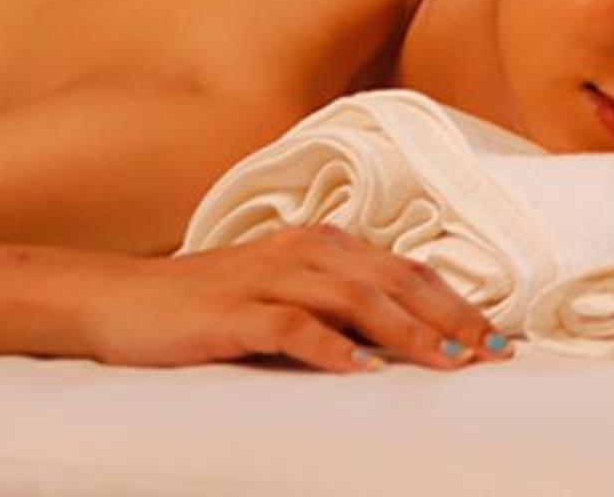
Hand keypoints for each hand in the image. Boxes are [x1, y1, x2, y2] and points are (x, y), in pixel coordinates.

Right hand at [80, 225, 508, 372]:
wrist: (118, 300)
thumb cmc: (204, 303)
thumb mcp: (279, 291)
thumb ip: (333, 302)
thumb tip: (397, 334)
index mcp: (322, 244)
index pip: (404, 271)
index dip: (454, 300)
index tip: (496, 335)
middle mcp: (304, 251)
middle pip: (394, 281)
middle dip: (450, 316)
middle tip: (491, 351)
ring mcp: (267, 278)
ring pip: (355, 300)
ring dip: (407, 331)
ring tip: (446, 361)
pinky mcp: (232, 311)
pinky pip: (292, 326)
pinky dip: (330, 347)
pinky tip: (361, 370)